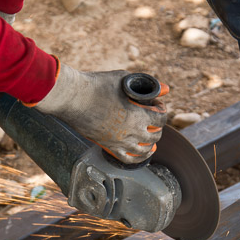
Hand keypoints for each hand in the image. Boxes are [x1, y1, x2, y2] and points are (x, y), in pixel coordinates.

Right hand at [34, 62, 168, 163]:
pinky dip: (139, 158)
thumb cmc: (97, 85)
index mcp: (139, 115)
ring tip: (150, 137)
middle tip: (152, 119)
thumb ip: (146, 85)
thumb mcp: (124, 80)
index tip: (156, 106)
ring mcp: (121, 142)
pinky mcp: (109, 146)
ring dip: (150, 143)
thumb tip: (166, 88)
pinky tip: (141, 153)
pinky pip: (129, 159)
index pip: (161, 118)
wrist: (73, 97)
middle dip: (157, 126)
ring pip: (145, 150)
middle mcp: (133, 132)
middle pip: (155, 135)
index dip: (161, 110)